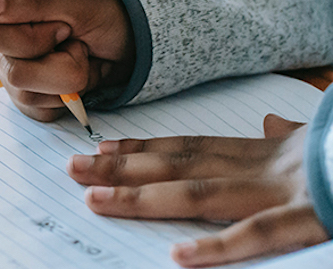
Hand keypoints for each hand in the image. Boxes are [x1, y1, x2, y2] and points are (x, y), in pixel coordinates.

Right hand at [0, 0, 134, 120]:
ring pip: (25, 90)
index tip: (59, 21)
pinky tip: (74, 69)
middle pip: (9, 67)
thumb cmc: (103, 7)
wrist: (126, 37)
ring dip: (67, 75)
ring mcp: (8, 62)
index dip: (25, 35)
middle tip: (71, 33)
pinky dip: (66, 94)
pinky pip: (37, 107)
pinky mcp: (22, 92)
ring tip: (77, 51)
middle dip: (55, 55)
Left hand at [67, 115, 327, 266]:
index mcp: (269, 151)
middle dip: (123, 168)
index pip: (191, 146)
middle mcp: (266, 167)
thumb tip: (268, 123)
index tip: (101, 146)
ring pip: (201, 195)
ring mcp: (289, 192)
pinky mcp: (315, 218)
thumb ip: (289, 135)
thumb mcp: (323, 139)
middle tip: (69, 168)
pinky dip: (220, 248)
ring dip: (144, 198)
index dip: (144, 147)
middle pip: (180, 166)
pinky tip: (178, 259)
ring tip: (94, 199)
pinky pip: (260, 237)